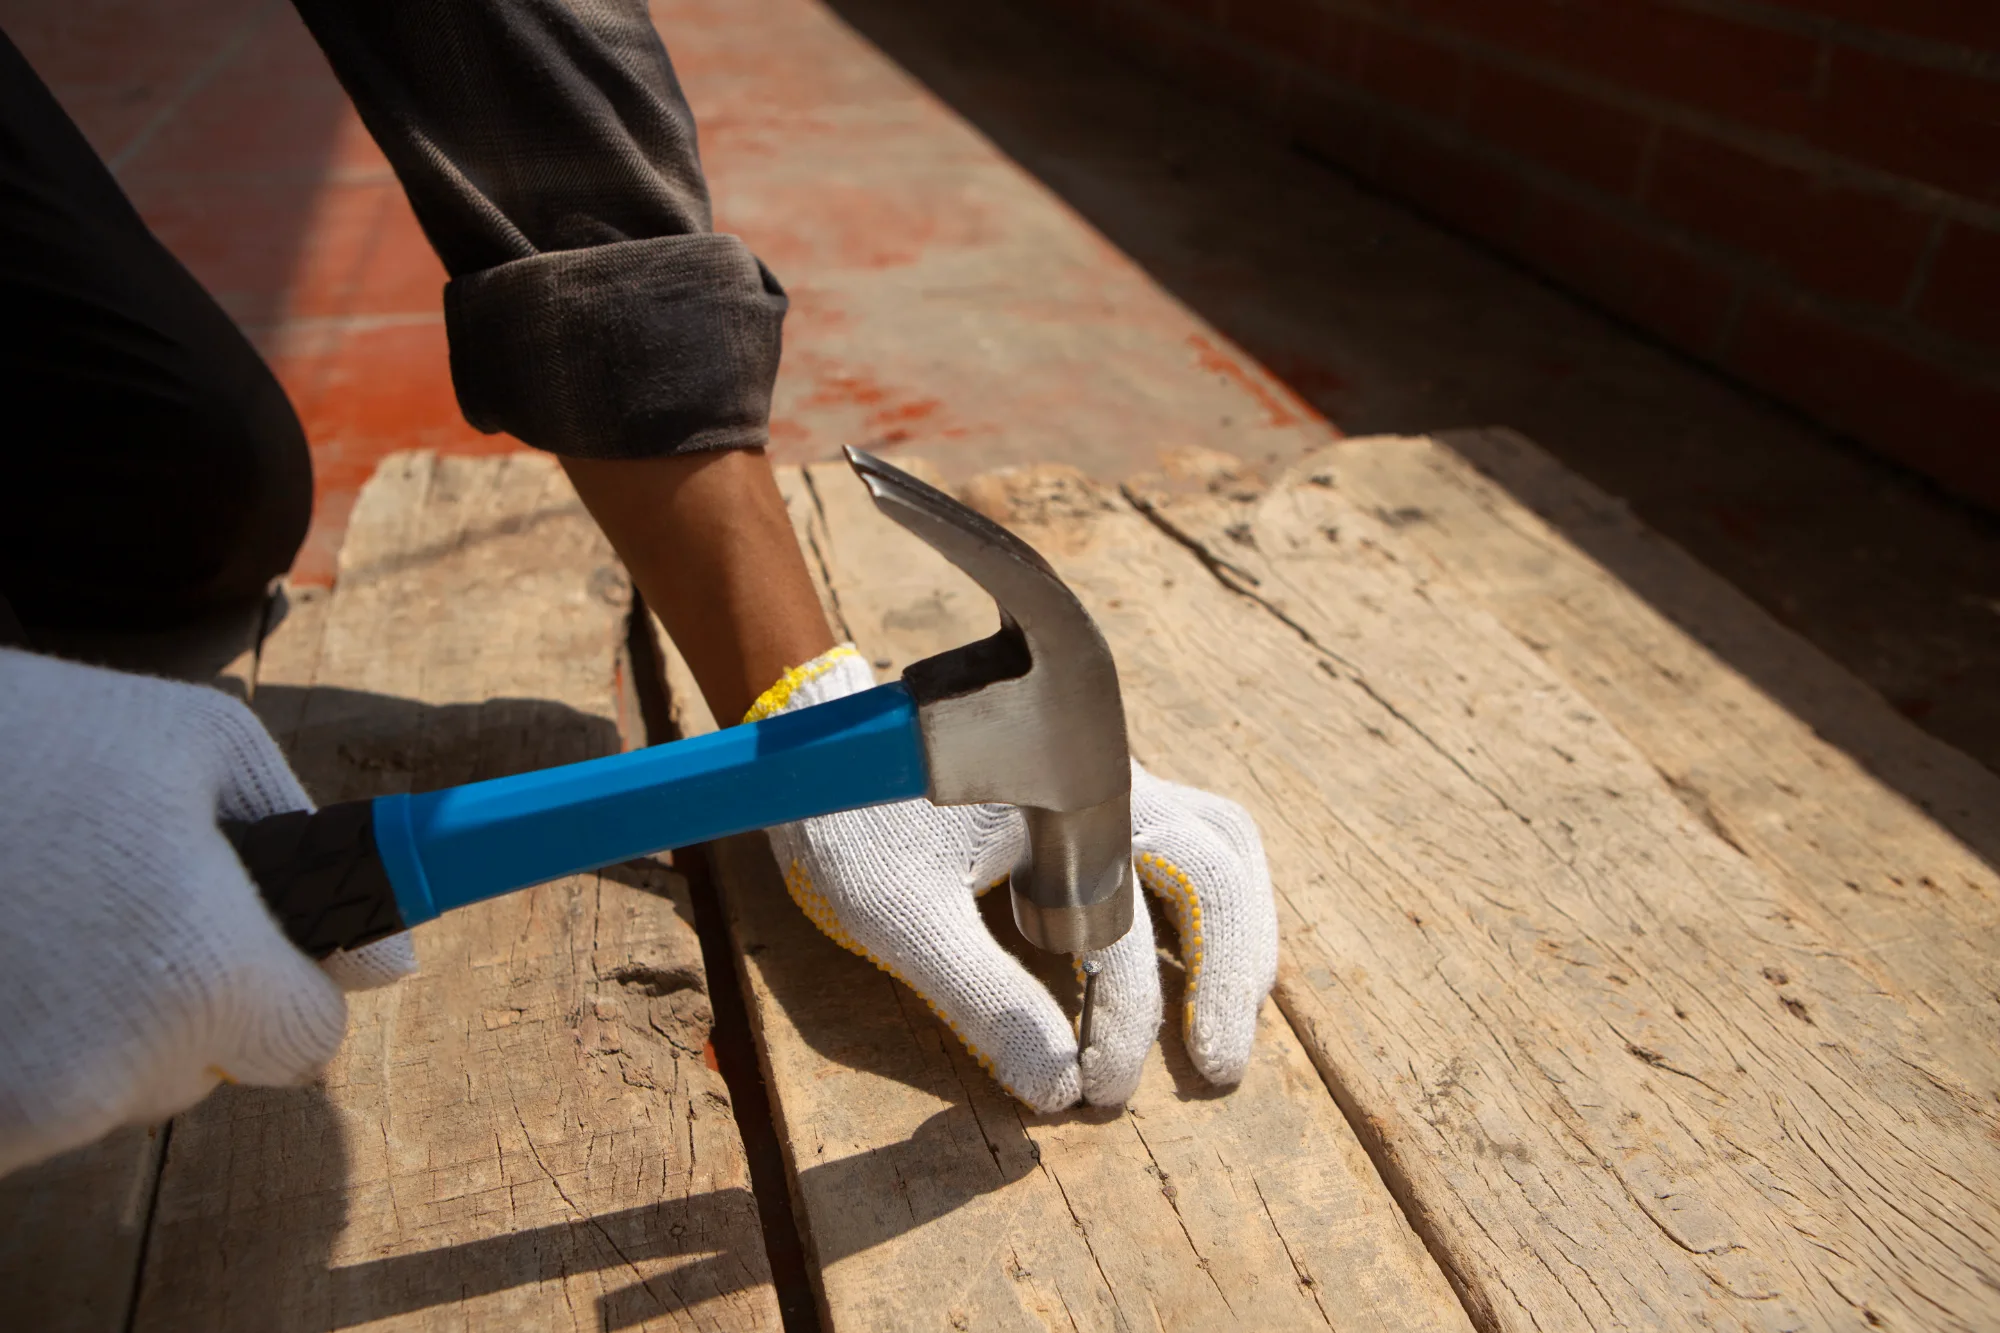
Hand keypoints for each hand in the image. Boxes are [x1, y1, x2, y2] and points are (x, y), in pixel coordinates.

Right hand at [0, 649, 416, 1176]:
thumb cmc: (31, 733)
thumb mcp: (199, 745)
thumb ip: (314, 849)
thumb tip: (394, 963)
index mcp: (196, 976)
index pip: (307, 1042)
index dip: (282, 981)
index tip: (240, 936)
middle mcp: (106, 1074)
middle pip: (200, 1073)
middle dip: (175, 1001)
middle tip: (99, 903)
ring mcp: (11, 1113)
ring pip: (104, 1091)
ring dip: (85, 1022)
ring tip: (27, 918)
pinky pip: (18, 1106)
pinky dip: (12, 1040)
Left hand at [757, 647, 1277, 1110]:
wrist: (828, 735)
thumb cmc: (856, 815)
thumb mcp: (902, 916)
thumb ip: (982, 997)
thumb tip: (1055, 1088)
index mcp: (1070, 809)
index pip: (1127, 933)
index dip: (1126, 1024)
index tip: (1095, 1091)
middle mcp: (1112, 783)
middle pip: (1217, 871)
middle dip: (1224, 973)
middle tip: (1216, 1068)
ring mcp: (1113, 780)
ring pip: (1221, 843)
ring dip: (1235, 929)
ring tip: (1230, 1012)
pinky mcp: (1100, 790)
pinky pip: (1194, 833)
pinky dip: (1211, 896)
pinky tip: (1195, 951)